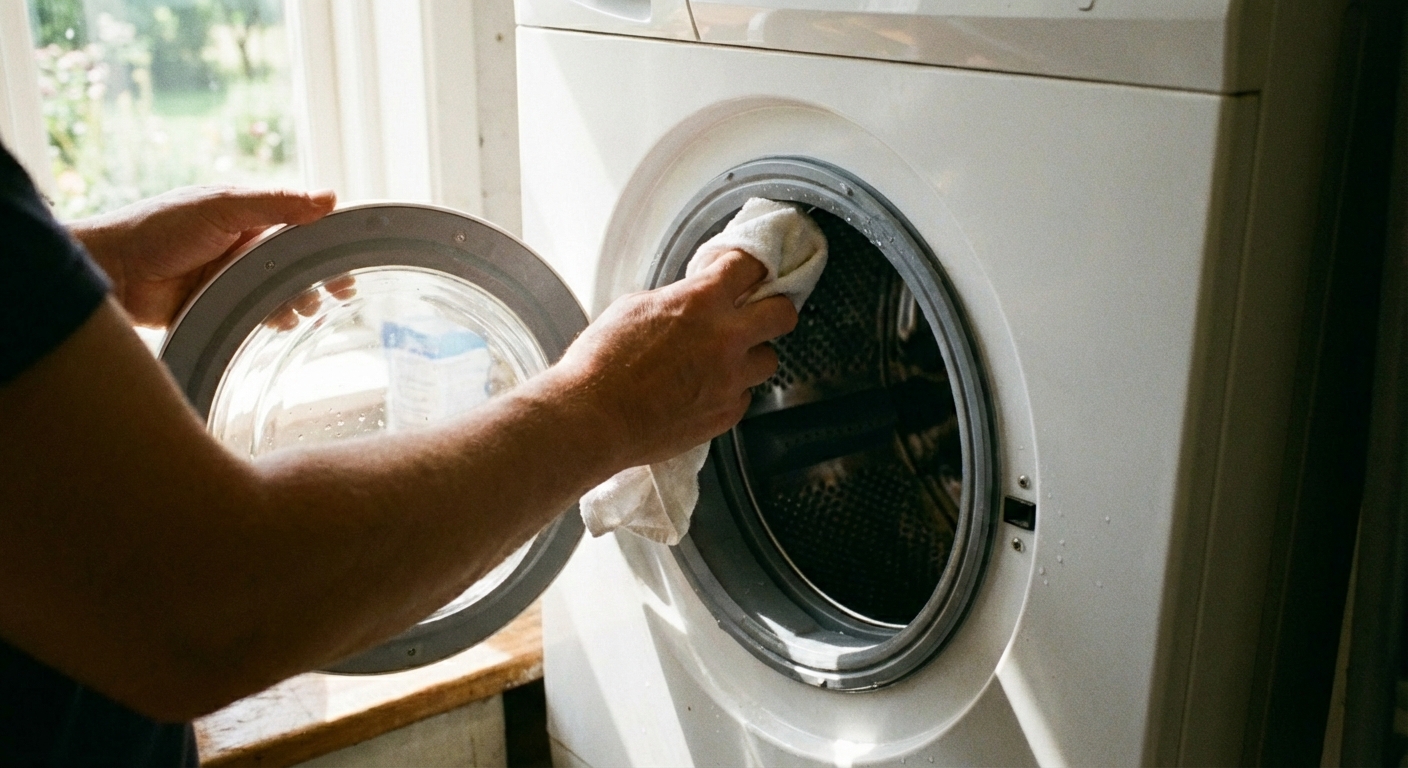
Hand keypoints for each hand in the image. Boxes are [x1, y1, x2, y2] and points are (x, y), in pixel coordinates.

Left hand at [68, 186, 337, 327]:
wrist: (114, 272)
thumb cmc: (160, 228)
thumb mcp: (222, 206)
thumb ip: (276, 203)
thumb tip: (329, 197)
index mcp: (249, 217)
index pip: (302, 226)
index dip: (329, 242)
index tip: (352, 258)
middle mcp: (245, 247)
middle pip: (298, 263)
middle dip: (321, 277)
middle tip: (342, 293)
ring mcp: (234, 279)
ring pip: (282, 292)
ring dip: (299, 301)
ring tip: (308, 309)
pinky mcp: (222, 307)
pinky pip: (259, 315)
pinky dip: (275, 320)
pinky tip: (283, 323)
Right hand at [548, 249, 798, 467]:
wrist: (593, 418)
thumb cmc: (600, 365)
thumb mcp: (633, 308)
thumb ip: (675, 300)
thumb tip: (689, 303)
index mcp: (700, 302)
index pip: (749, 267)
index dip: (749, 267)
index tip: (747, 272)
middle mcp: (725, 339)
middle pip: (783, 314)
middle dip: (773, 309)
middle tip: (759, 314)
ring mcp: (729, 380)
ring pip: (768, 360)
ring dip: (750, 356)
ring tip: (724, 361)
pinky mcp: (725, 415)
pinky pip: (744, 397)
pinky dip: (730, 391)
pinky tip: (704, 390)